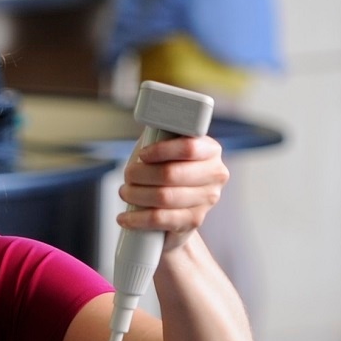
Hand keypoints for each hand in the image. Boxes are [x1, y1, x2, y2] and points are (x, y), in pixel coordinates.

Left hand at [119, 134, 228, 253]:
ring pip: (164, 197)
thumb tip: (147, 119)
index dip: (160, 151)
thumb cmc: (166, 169)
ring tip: (124, 192)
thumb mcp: (166, 148)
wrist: (175, 206)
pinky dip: (137, 219)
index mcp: (210, 150)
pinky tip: (125, 218)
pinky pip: (162, 220)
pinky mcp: (194, 221)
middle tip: (128, 176)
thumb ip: (162, 135)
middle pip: (171, 173)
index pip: (188, 148)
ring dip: (135, 195)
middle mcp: (215, 174)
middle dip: (140, 175)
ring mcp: (207, 200)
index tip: (142, 155)